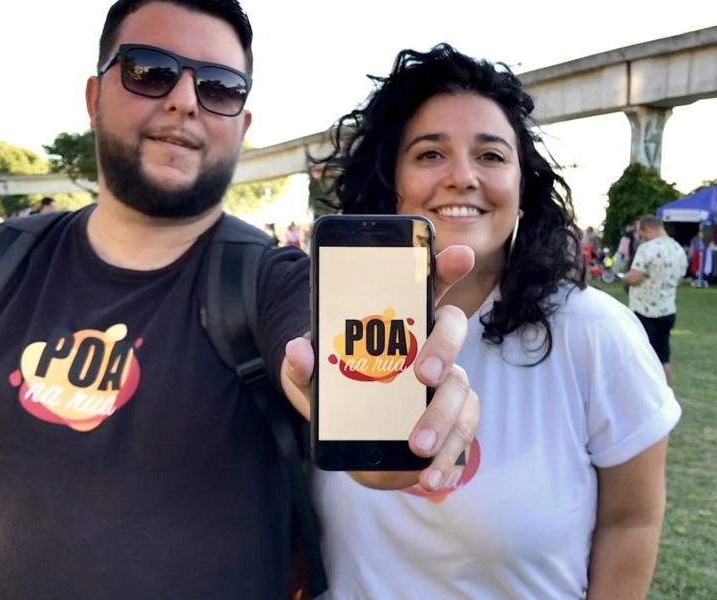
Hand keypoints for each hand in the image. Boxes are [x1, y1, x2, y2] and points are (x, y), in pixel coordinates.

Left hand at [281, 245, 478, 492]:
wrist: (352, 441)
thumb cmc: (338, 394)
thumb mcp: (314, 381)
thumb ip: (304, 366)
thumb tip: (298, 349)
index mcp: (400, 325)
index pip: (427, 286)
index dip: (445, 268)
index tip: (460, 256)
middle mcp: (430, 347)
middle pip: (452, 332)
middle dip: (442, 349)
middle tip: (422, 375)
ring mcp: (447, 384)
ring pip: (462, 389)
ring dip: (444, 418)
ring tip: (418, 446)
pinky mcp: (454, 422)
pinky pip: (465, 434)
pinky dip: (450, 458)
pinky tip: (434, 476)